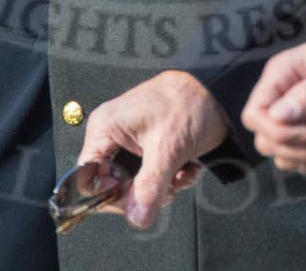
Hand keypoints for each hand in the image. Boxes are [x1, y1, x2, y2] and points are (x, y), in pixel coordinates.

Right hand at [76, 71, 219, 229]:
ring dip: (163, 186)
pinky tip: (186, 168)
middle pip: (115, 184)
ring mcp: (131, 141)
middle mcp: (113, 135)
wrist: (216, 88)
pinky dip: (172, 177)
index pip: (90, 178)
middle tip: (167, 187)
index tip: (136, 199)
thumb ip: (150, 186)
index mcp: (105, 129)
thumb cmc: (188, 101)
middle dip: (144, 192)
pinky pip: (152, 175)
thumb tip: (137, 217)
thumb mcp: (168, 148)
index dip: (112, 194)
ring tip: (181, 173)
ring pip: (137, 183)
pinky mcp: (148, 146)